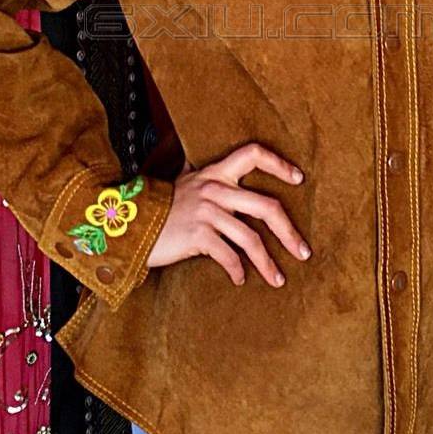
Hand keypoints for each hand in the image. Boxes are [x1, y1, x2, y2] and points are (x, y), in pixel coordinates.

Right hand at [145, 142, 310, 288]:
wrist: (129, 223)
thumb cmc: (160, 208)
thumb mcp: (186, 185)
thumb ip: (208, 181)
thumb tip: (227, 181)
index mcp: (215, 173)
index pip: (253, 154)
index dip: (278, 164)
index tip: (298, 178)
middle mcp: (215, 189)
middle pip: (266, 206)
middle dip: (289, 232)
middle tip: (303, 252)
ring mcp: (207, 212)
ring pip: (251, 238)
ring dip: (268, 263)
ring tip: (278, 279)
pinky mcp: (198, 235)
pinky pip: (228, 256)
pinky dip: (238, 271)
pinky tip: (241, 279)